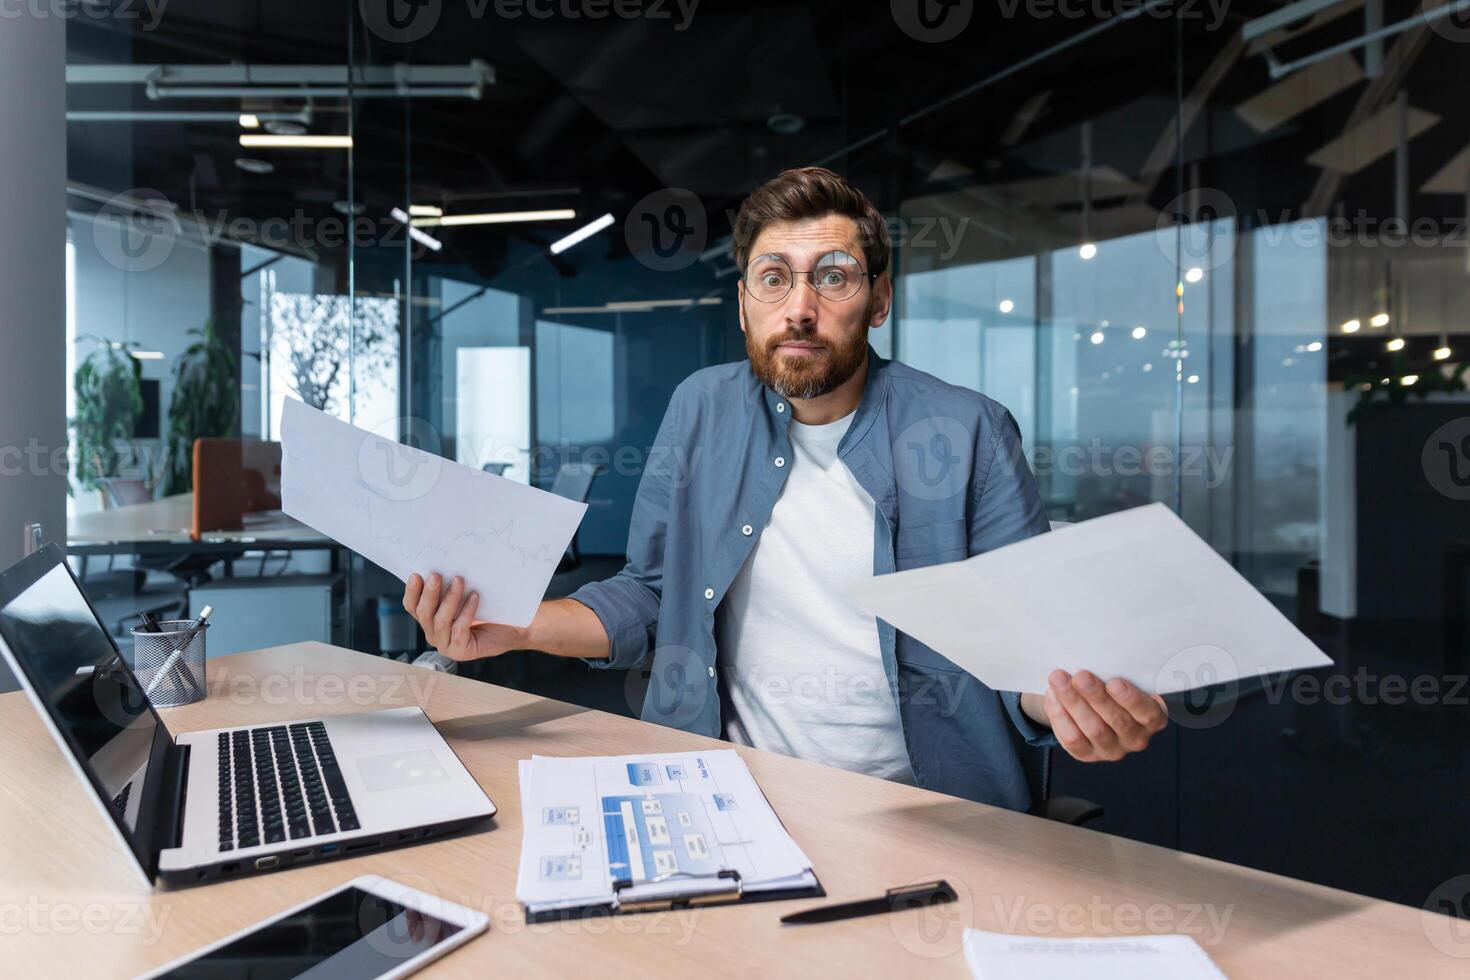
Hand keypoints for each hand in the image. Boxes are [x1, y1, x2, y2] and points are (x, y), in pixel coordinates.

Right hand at [403, 572, 528, 661]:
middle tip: (436, 576)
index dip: (412, 592)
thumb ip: (450, 585)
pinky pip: (459, 629)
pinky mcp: (461, 651)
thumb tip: (444, 563)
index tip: (416, 575)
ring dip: (449, 599)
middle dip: (429, 593)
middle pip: (423, 614)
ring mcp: (446, 645)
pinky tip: (474, 596)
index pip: (412, 607)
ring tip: (459, 580)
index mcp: (430, 620)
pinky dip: (466, 611)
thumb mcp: (465, 594)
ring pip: (440, 621)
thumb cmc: (488, 609)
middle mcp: (434, 634)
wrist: (513, 628)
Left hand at [1036, 669, 1167, 762]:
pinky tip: (1052, 696)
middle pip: (1117, 720)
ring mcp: (1111, 749)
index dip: (1131, 699)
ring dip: (1074, 702)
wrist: (1090, 704)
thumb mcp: (1121, 680)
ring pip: (1093, 729)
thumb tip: (1097, 658)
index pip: (1148, 713)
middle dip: (1096, 696)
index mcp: (1152, 718)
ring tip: (1059, 680)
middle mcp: (1136, 738)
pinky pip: (1073, 739)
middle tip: (1080, 676)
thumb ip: (1116, 674)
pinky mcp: (1087, 754)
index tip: (1114, 682)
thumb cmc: (1111, 686)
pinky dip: (1060, 716)